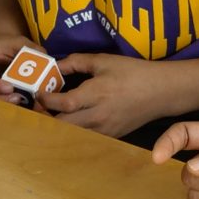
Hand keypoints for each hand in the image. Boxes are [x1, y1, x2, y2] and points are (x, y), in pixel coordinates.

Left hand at [45, 52, 168, 138]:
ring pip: (73, 135)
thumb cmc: (133, 73)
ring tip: (49, 116)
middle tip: (37, 109)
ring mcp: (105, 130)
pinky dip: (73, 133)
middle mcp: (99, 116)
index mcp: (97, 94)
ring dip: (58, 127)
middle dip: (46, 118)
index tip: (38, 93)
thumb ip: (76, 62)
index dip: (46, 100)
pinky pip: (86, 138)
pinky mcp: (111, 136)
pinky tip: (68, 123)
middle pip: (63, 126)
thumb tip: (55, 65)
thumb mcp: (104, 60)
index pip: (64, 104)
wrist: (161, 92)